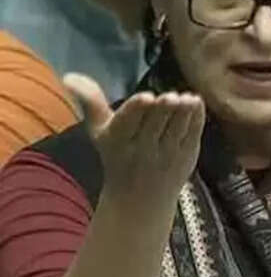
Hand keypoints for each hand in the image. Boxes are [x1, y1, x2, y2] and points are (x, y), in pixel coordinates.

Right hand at [62, 73, 205, 208]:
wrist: (139, 201)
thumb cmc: (117, 156)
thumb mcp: (99, 132)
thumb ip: (90, 102)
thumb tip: (69, 75)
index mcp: (117, 140)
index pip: (127, 122)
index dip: (137, 110)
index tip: (146, 97)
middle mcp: (142, 148)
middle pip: (154, 123)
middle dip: (163, 109)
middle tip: (170, 96)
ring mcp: (167, 153)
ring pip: (176, 129)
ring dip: (183, 112)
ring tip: (186, 98)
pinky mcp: (187, 156)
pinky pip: (193, 134)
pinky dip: (196, 118)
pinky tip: (195, 102)